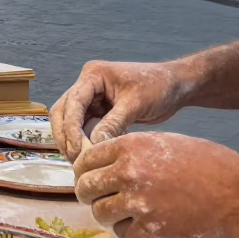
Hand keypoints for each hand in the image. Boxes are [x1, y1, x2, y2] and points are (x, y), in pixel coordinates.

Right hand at [50, 61, 185, 160]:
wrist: (175, 85)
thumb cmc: (158, 86)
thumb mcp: (135, 104)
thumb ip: (113, 123)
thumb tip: (94, 147)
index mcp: (93, 75)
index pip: (73, 102)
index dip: (71, 127)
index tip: (77, 150)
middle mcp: (87, 85)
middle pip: (63, 111)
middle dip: (66, 135)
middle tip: (75, 159)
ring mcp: (92, 98)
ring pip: (71, 121)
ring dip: (72, 140)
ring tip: (80, 162)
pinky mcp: (99, 111)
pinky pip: (85, 127)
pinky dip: (85, 141)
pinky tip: (90, 157)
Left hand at [74, 132, 238, 237]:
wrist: (238, 193)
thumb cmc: (206, 162)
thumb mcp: (164, 142)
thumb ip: (131, 151)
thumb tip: (106, 162)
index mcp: (130, 146)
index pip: (86, 159)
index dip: (84, 170)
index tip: (88, 177)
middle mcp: (128, 172)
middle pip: (86, 186)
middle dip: (88, 193)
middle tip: (97, 198)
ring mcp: (138, 202)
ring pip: (99, 212)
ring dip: (106, 214)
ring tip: (119, 212)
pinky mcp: (150, 229)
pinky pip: (121, 232)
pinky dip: (126, 230)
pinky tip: (138, 225)